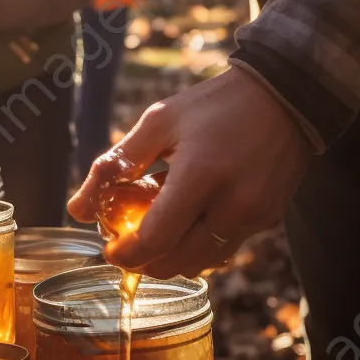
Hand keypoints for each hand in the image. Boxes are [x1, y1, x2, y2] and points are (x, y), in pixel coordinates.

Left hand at [67, 66, 309, 277]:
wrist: (283, 97)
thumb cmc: (212, 106)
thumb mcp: (158, 122)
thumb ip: (115, 164)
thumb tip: (77, 209)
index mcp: (200, 175)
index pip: (156, 239)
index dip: (126, 253)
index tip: (108, 248)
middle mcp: (232, 204)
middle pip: (178, 261)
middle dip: (144, 262)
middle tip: (124, 245)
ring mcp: (254, 217)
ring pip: (202, 262)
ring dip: (171, 258)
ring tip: (152, 231)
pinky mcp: (267, 220)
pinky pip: (225, 249)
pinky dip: (197, 246)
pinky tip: (184, 221)